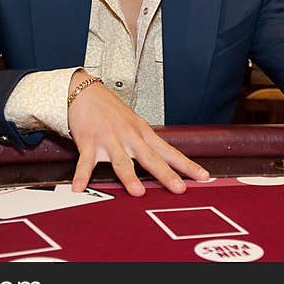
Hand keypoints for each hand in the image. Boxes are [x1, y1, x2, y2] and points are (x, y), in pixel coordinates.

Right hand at [66, 73, 209, 196]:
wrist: (85, 91)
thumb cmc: (109, 109)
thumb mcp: (134, 123)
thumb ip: (146, 144)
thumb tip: (163, 160)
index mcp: (142, 133)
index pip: (169, 151)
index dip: (187, 165)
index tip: (203, 176)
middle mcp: (129, 136)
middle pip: (151, 158)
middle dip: (166, 174)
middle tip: (179, 188)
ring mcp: (110, 139)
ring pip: (121, 161)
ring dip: (130, 177)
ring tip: (137, 192)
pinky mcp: (89, 141)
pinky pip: (86, 161)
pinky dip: (82, 175)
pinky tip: (80, 187)